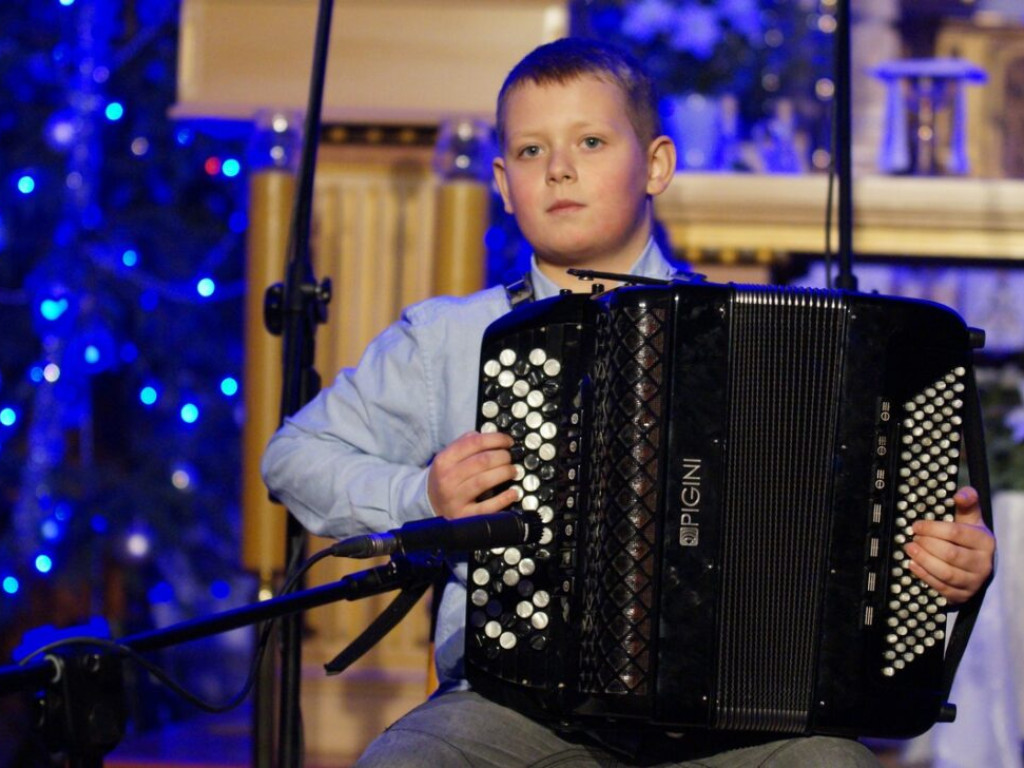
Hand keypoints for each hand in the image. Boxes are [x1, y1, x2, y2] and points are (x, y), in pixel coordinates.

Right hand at [427, 431, 519, 519]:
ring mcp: (455, 499)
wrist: (430, 505)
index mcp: (444, 460)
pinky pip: (487, 507)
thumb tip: (488, 435)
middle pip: (482, 461)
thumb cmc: (446, 478)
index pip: (473, 443)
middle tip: (510, 457)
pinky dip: (503, 498)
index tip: (508, 441)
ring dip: (504, 473)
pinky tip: (513, 492)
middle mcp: (447, 479)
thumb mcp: (448, 458)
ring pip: (484, 481)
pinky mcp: (464, 516)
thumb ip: (465, 444)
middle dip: (502, 456)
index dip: (495, 439)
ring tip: (513, 471)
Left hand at [904, 486, 994, 604]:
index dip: (932, 528)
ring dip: (924, 560)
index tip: (916, 525)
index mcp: (985, 541)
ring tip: (909, 549)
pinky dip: (924, 575)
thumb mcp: (970, 518)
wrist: (977, 564)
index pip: (956, 533)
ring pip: (946, 573)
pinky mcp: (963, 595)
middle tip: (912, 538)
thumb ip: (967, 503)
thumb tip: (960, 494)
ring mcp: (974, 582)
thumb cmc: (968, 537)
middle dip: (926, 545)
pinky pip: (942, 587)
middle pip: (950, 554)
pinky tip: (912, 565)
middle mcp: (983, 563)